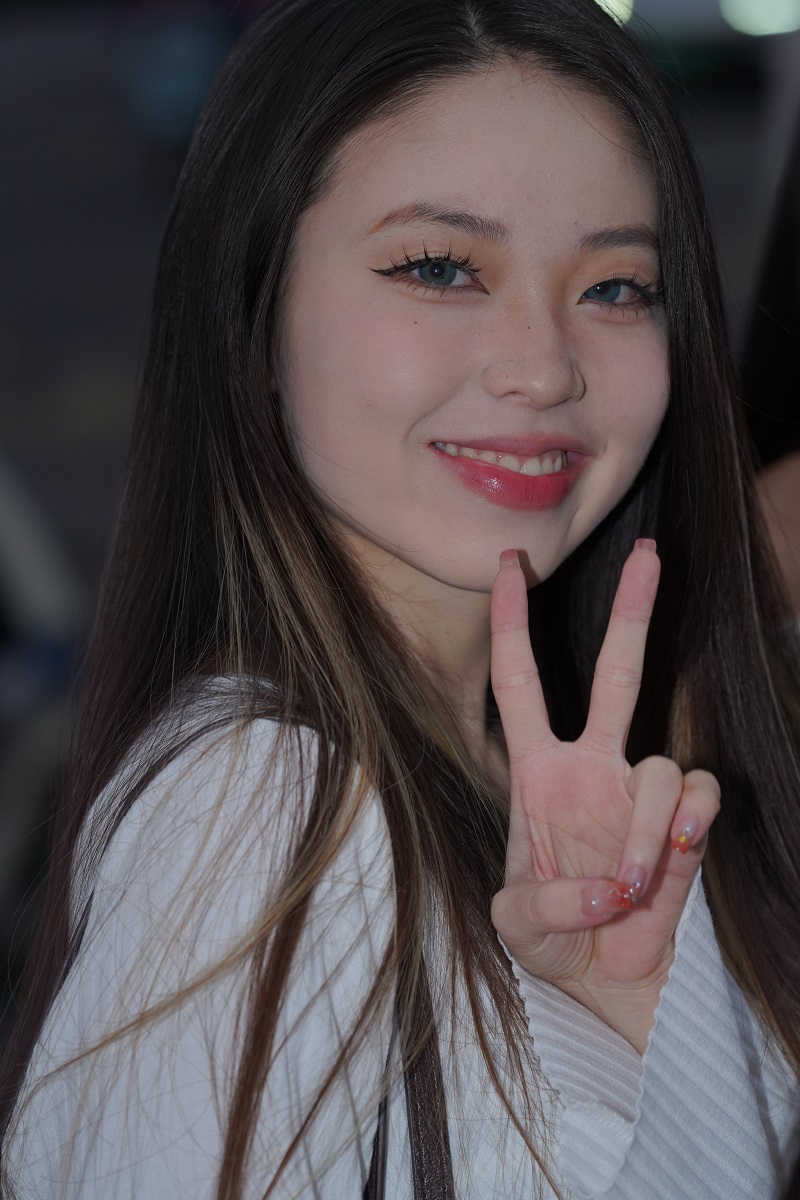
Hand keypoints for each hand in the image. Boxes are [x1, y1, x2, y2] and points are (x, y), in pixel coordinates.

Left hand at [489, 539, 719, 1052]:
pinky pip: (697, 799)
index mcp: (536, 771)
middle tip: (651, 555)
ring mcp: (641, 792)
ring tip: (627, 887)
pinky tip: (672, 862)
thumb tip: (607, 889)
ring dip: (641, 833)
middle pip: (619, 672)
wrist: (604, 982)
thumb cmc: (552, 941)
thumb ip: (545, 905)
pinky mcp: (686, 824)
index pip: (519, 681)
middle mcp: (593, 766)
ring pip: (658, 766)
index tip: (506, 563)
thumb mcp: (516, 925)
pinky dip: (681, 834)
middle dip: (632, 613)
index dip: (513, 623)